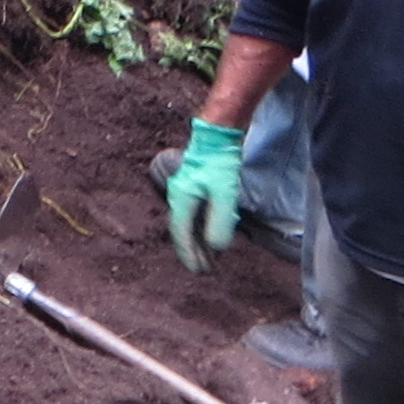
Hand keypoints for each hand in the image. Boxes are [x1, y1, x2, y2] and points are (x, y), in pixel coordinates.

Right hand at [165, 117, 243, 271]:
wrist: (218, 132)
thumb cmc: (220, 161)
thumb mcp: (224, 194)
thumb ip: (219, 222)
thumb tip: (216, 247)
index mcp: (181, 199)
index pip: (181, 234)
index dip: (189, 254)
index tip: (197, 270)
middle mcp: (179, 196)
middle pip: (183, 230)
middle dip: (194, 251)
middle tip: (204, 270)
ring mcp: (186, 190)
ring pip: (189, 223)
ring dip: (198, 241)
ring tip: (209, 257)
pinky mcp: (196, 185)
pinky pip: (195, 214)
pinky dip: (202, 228)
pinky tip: (211, 234)